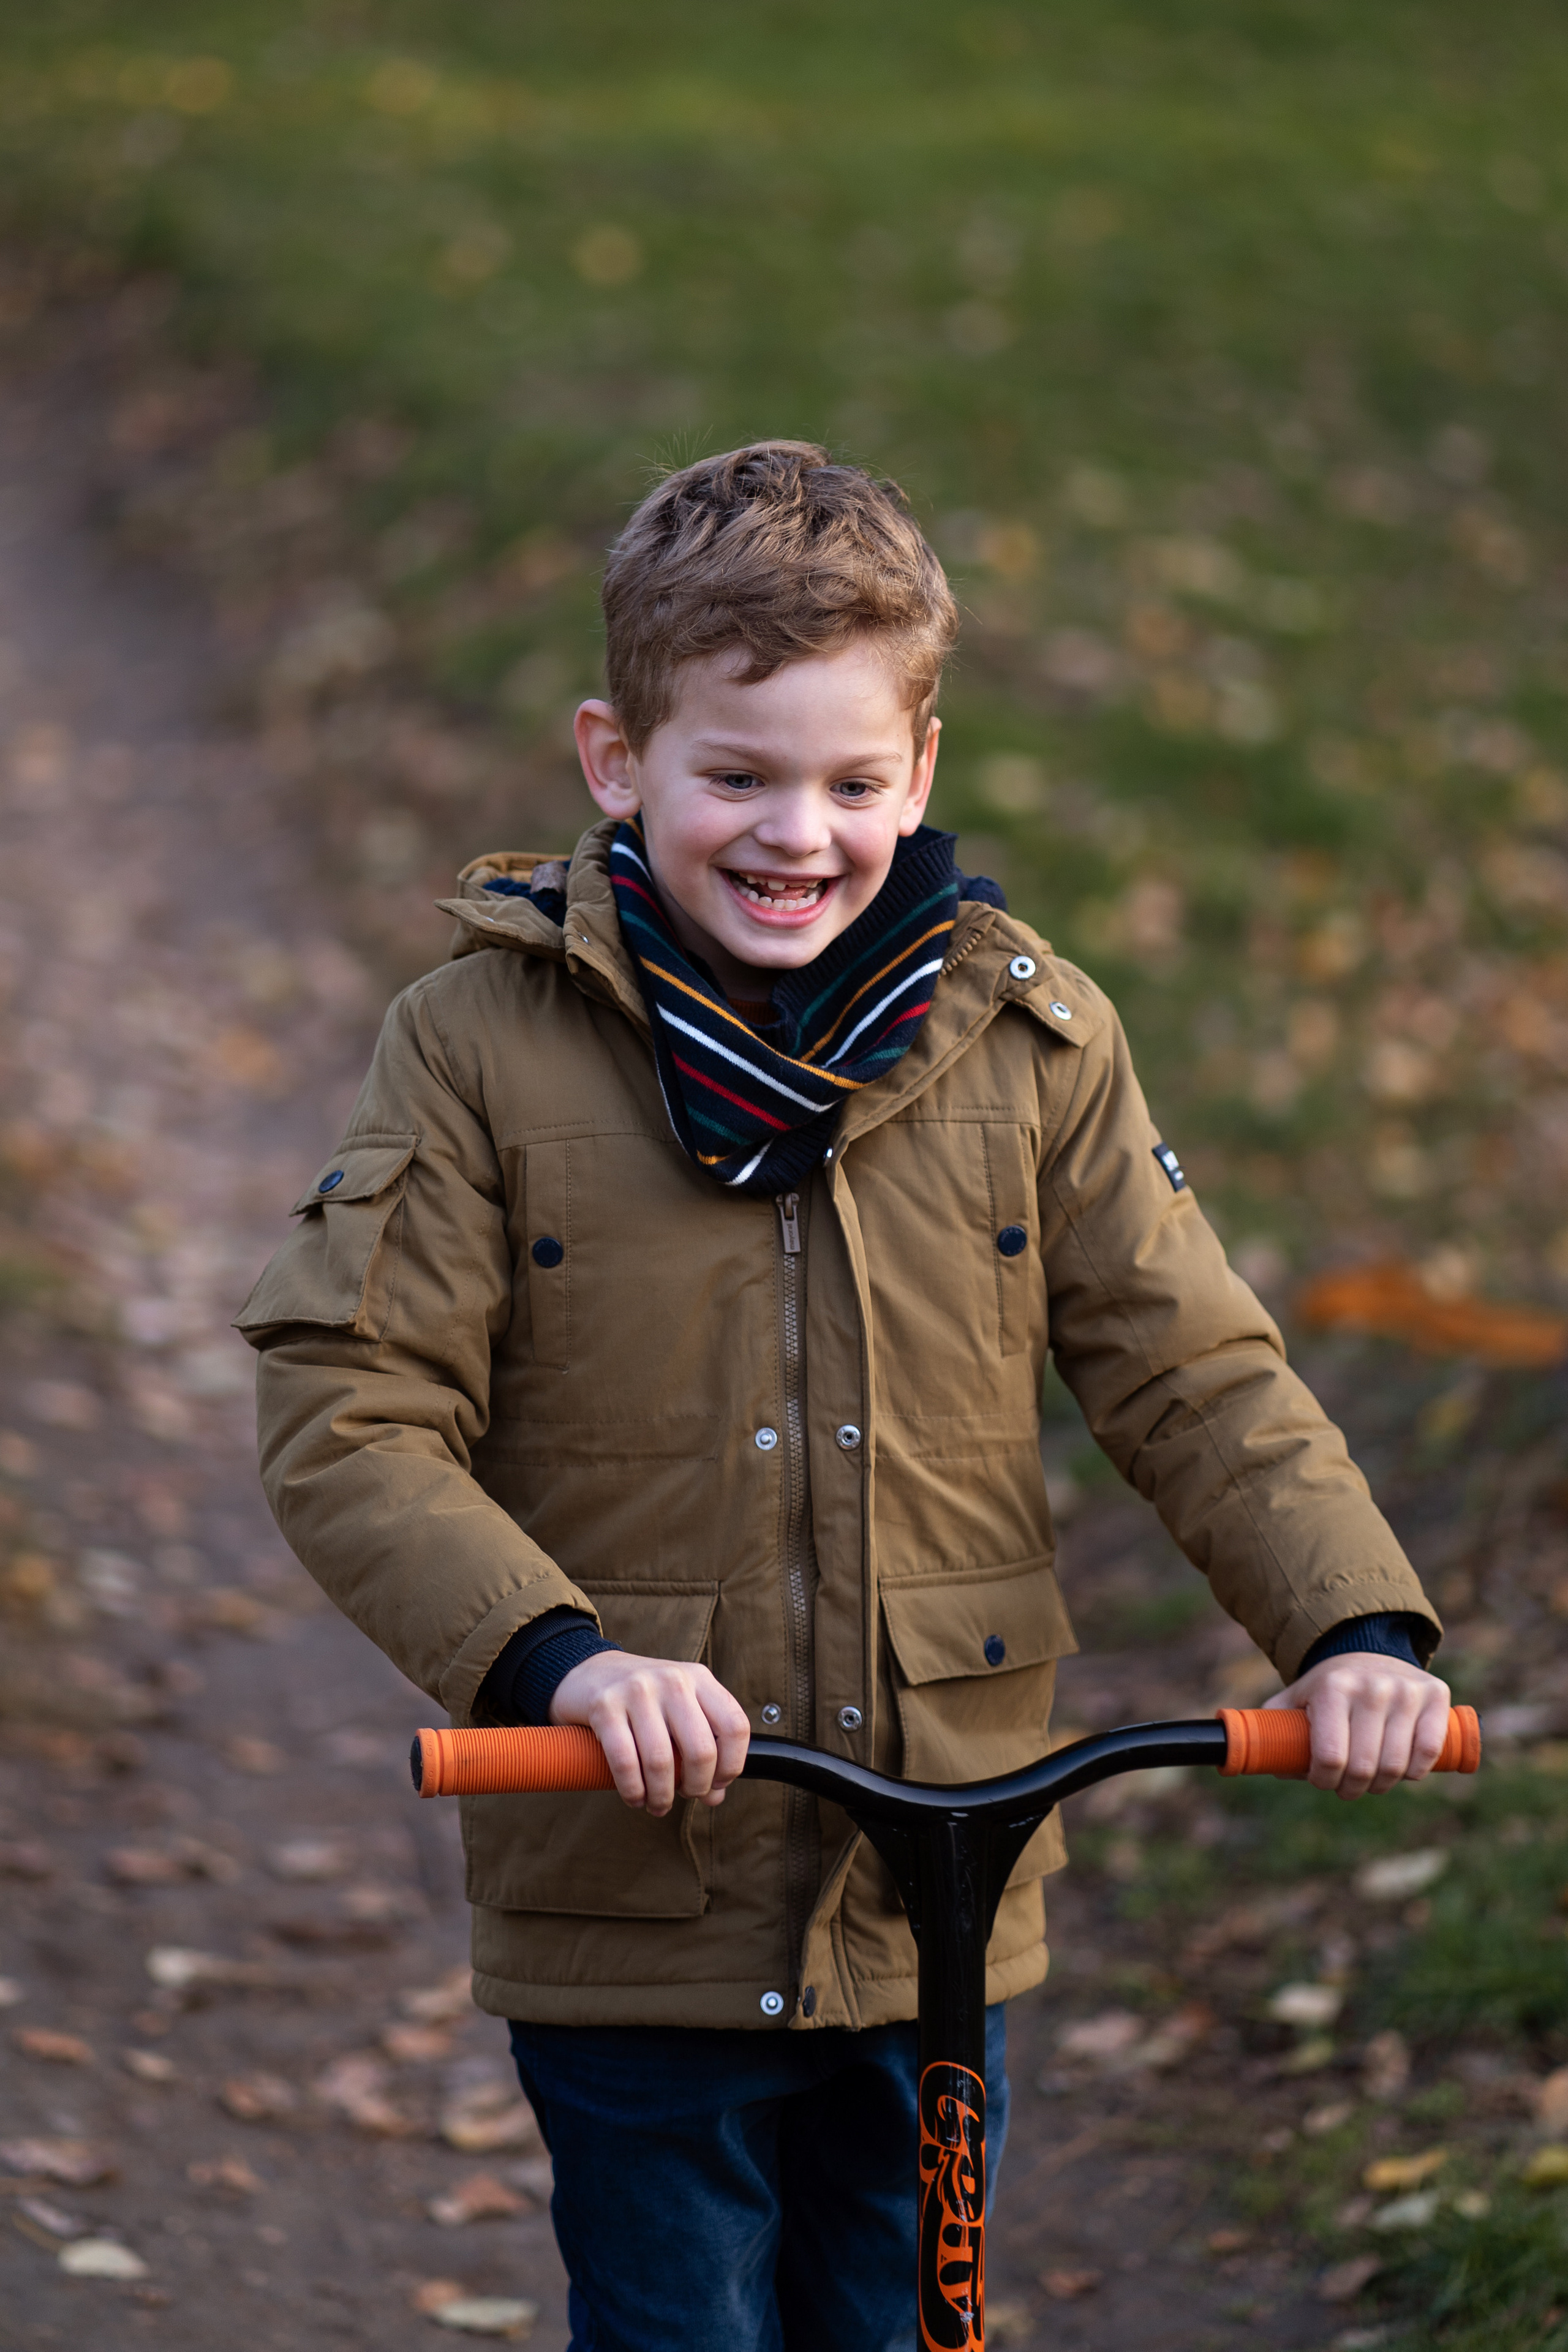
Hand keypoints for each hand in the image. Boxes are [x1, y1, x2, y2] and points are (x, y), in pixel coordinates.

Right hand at [549, 1651, 750, 1816]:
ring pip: (662, 1761)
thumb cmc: (643, 1701)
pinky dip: (633, 1790)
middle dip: (696, 1787)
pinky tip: (635, 1798)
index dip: (732, 1766)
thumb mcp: (679, 1712)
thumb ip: (702, 1749)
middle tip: (685, 1796)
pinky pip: (625, 1762)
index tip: (716, 1784)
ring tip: (657, 1805)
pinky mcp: (605, 1705)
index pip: (735, 1726)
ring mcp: (638, 1690)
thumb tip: (715, 1797)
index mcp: (699, 1678)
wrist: (589, 1672)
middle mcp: (673, 1680)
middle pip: (701, 1751)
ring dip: (662, 1797)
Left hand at [1266, 1653, 1451, 1799]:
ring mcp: (1406, 1690)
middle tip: (1346, 1787)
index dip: (1324, 1781)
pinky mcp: (1435, 1695)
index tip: (1322, 1780)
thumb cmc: (1327, 1688)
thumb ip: (1276, 1728)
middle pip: (1363, 1767)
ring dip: (1381, 1785)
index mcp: (1332, 1688)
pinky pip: (1429, 1753)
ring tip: (1370, 1780)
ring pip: (1397, 1766)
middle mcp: (1372, 1686)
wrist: (1368, 1652)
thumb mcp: (1294, 1699)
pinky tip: (1402, 1770)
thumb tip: (1276, 1767)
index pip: (1330, 1757)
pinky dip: (1415, 1772)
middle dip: (1351, 1788)